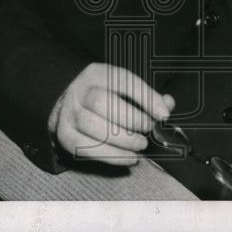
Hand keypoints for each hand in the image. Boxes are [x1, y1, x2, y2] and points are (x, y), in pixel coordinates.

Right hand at [49, 63, 174, 165]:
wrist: (68, 105)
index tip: (164, 115)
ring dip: (123, 140)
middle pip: (103, 103)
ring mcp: (69, 113)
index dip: (146, 98)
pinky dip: (111, 156)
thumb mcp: (123, 89)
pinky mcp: (64, 135)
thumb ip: (147, 96)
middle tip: (148, 129)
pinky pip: (85, 148)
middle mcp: (80, 90)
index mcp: (97, 73)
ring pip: (93, 127)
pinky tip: (129, 158)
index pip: (123, 80)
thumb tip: (167, 104)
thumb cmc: (104, 97)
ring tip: (140, 145)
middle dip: (131, 119)